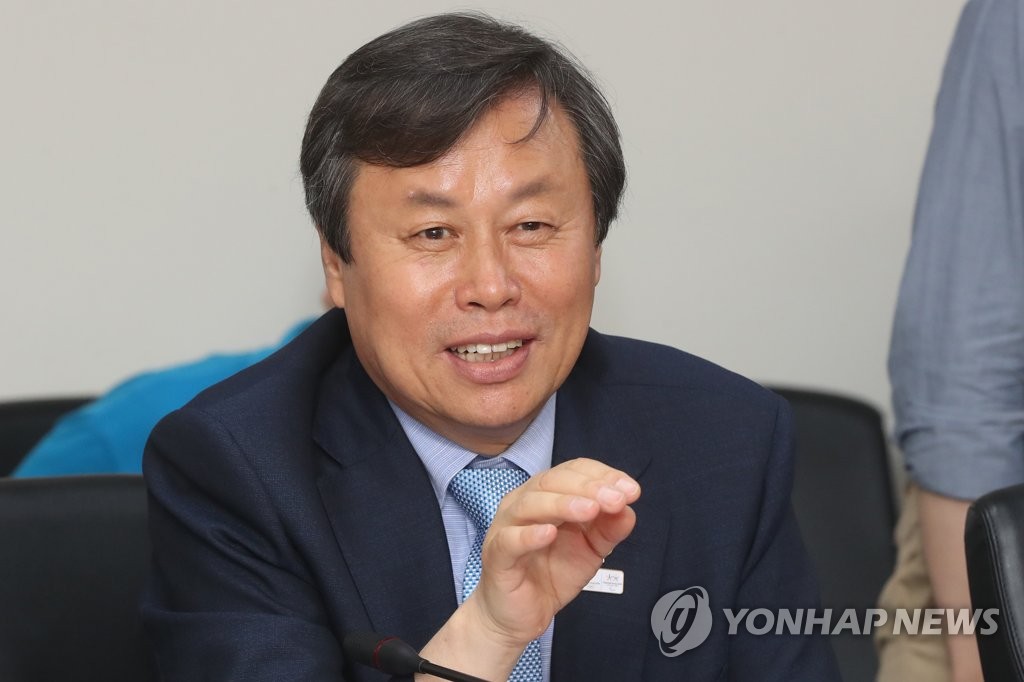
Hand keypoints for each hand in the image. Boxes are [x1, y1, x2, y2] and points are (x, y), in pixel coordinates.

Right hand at [466, 457, 640, 646]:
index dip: (602, 475)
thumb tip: (628, 510)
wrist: (520, 616)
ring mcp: (506, 527)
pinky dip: (530, 534)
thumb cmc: (549, 574)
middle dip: (588, 487)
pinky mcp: (497, 555)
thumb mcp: (591, 550)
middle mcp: (524, 504)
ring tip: (591, 509)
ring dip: (563, 503)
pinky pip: (510, 540)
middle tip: (616, 499)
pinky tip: (549, 533)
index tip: (630, 489)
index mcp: (546, 496)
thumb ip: (609, 529)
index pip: (572, 471)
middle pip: (552, 481)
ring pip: (531, 504)